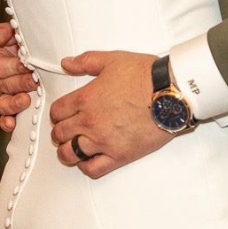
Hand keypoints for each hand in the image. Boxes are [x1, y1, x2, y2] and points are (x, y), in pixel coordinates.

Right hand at [0, 20, 34, 131]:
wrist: (39, 52)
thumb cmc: (25, 42)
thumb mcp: (15, 32)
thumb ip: (4, 32)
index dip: (12, 66)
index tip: (27, 64)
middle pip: (3, 84)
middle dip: (20, 82)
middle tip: (35, 80)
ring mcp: (4, 95)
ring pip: (3, 103)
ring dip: (13, 103)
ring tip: (26, 100)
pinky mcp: (11, 108)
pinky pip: (5, 117)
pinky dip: (7, 122)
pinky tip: (12, 124)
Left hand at [49, 50, 170, 178]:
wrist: (171, 94)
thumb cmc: (146, 77)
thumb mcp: (112, 60)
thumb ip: (86, 61)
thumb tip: (67, 63)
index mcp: (85, 99)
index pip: (57, 112)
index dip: (57, 113)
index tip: (62, 114)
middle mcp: (89, 122)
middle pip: (60, 133)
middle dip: (60, 131)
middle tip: (67, 129)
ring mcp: (103, 141)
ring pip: (70, 154)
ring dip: (67, 151)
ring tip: (72, 147)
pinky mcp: (119, 156)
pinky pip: (93, 169)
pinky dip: (86, 166)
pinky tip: (88, 159)